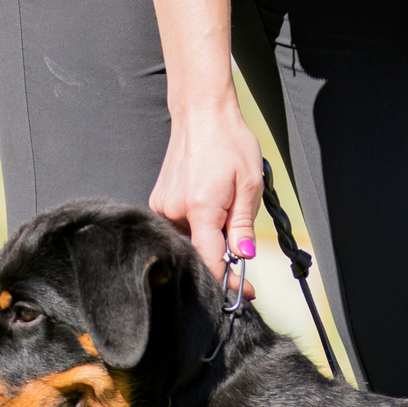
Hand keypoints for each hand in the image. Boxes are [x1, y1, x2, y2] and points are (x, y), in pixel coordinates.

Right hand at [150, 91, 263, 285]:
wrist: (202, 113)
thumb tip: (242, 257)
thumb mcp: (248, 185)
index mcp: (199, 208)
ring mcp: (163, 205)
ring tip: (229, 214)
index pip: (210, 260)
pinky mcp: (160, 200)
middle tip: (242, 267)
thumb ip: (242, 226)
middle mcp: (174, 210)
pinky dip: (199, 228)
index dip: (228, 281)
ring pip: (189, 240)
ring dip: (210, 241)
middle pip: (198, 253)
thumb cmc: (228, 142)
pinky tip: (213, 210)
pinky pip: (180, 226)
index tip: (245, 293)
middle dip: (221, 262)